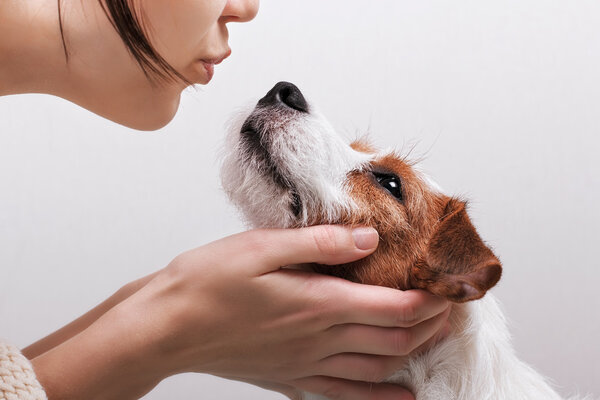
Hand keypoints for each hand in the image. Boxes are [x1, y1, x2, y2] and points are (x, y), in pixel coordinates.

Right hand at [31, 226, 449, 399]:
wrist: (169, 328)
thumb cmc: (208, 283)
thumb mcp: (262, 247)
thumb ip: (320, 243)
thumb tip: (368, 239)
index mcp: (318, 303)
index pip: (395, 307)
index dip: (431, 299)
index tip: (450, 285)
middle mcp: (321, 339)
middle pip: (396, 339)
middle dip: (433, 324)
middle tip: (452, 306)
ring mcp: (308, 364)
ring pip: (380, 367)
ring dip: (415, 353)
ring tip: (437, 338)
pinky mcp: (292, 377)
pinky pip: (347, 394)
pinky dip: (380, 396)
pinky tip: (399, 396)